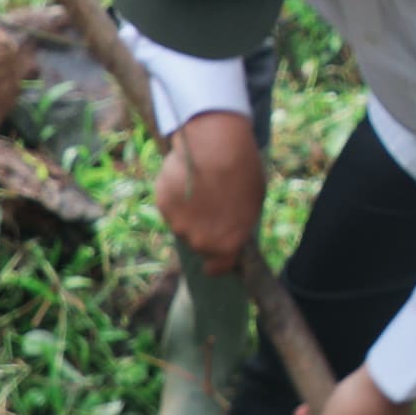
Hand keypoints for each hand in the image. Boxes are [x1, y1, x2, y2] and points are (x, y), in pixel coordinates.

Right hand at [152, 111, 263, 273]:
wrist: (216, 146)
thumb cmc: (242, 172)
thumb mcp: (252, 204)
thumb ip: (238, 225)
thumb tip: (229, 228)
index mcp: (226, 245)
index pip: (217, 268)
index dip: (218, 261)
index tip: (218, 252)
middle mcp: (199, 241)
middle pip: (199, 244)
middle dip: (204, 231)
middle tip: (212, 207)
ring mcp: (178, 224)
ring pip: (182, 224)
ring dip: (189, 213)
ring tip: (201, 187)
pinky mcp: (163, 204)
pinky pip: (171, 206)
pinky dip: (177, 197)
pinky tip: (187, 178)